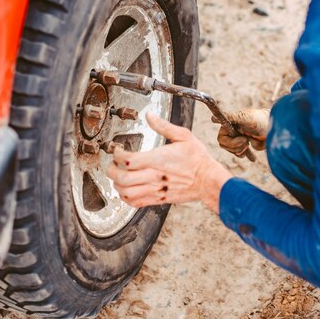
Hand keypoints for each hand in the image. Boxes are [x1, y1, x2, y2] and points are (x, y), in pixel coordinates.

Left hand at [106, 113, 232, 213]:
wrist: (207, 181)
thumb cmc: (197, 159)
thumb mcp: (184, 136)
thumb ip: (164, 125)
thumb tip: (150, 115)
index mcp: (158, 160)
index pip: (128, 160)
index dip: (117, 154)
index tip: (118, 150)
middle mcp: (154, 176)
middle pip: (122, 178)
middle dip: (111, 170)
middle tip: (113, 164)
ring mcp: (155, 190)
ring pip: (125, 192)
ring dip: (117, 184)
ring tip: (118, 177)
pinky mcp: (158, 199)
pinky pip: (135, 203)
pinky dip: (125, 197)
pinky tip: (127, 189)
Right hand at [212, 108, 269, 157]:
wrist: (273, 128)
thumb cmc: (259, 120)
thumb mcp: (244, 117)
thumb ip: (230, 117)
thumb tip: (212, 119)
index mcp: (230, 124)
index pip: (221, 137)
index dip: (230, 141)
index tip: (243, 138)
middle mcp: (232, 131)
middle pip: (225, 145)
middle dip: (236, 146)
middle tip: (246, 141)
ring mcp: (238, 138)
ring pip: (232, 151)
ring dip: (240, 150)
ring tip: (249, 143)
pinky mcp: (245, 145)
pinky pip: (240, 153)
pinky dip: (245, 154)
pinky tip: (252, 156)